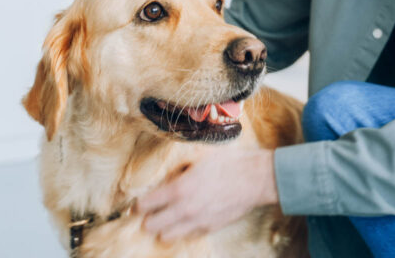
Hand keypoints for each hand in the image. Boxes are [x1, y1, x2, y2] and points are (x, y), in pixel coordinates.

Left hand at [138, 149, 278, 240]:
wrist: (255, 178)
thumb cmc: (228, 162)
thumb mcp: (197, 156)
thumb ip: (176, 168)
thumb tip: (162, 174)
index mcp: (179, 189)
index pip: (145, 205)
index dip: (139, 204)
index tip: (140, 202)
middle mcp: (184, 210)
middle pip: (151, 226)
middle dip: (148, 218)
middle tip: (152, 211)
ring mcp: (197, 222)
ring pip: (166, 237)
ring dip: (164, 228)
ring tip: (168, 218)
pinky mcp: (210, 228)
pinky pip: (187, 236)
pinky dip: (183, 230)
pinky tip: (188, 219)